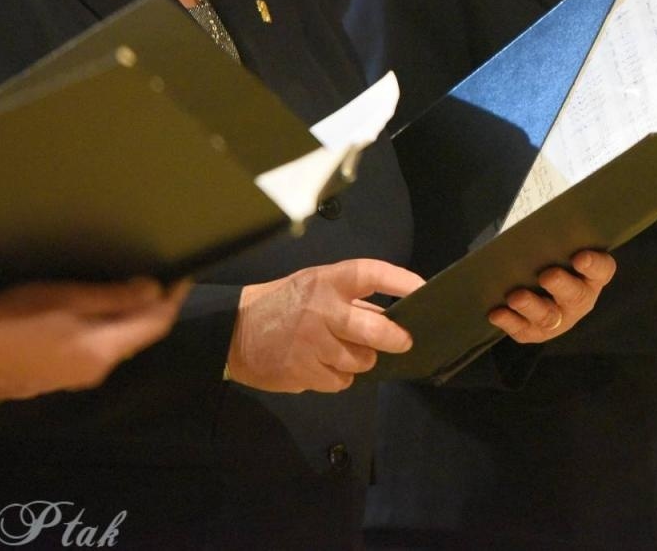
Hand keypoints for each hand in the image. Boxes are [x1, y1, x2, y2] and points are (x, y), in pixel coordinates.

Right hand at [0, 277, 188, 406]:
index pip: (156, 325)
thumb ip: (112, 298)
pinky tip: (90, 313)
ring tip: (126, 289)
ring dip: (124, 319)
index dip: (173, 299)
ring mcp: (71, 379)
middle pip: (136, 337)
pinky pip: (90, 350)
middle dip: (150, 308)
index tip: (182, 275)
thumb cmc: (9, 324)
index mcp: (104, 352)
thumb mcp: (64, 299)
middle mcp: (95, 371)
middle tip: (155, 278)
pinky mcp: (50, 378)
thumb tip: (153, 291)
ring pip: (113, 344)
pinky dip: (100, 329)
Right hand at [227, 258, 423, 392]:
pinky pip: (339, 381)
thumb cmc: (285, 303)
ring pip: (360, 361)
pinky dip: (340, 377)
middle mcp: (321, 311)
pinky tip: (326, 366)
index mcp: (326, 282)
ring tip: (348, 352)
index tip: (423, 290)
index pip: (371, 274)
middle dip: (396, 339)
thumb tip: (392, 316)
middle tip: (403, 341)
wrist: (234, 331)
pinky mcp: (302, 372)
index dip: (401, 281)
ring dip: (362, 360)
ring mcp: (311, 344)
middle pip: (374, 330)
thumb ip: (350, 299)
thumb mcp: (315, 285)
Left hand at [489, 249, 616, 343]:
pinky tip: (496, 312)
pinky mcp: (534, 332)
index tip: (580, 256)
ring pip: (548, 317)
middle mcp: (579, 300)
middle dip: (561, 286)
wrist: (534, 285)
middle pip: (575, 296)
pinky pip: (522, 330)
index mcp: (592, 277)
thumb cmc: (551, 258)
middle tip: (547, 276)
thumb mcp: (560, 247)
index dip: (593, 265)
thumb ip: (558, 238)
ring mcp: (558, 319)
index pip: (602, 269)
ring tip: (516, 297)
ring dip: (531, 306)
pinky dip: (509, 321)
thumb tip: (543, 222)